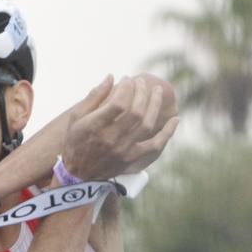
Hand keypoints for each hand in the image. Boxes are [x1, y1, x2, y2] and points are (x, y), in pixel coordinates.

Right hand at [64, 74, 178, 179]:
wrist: (79, 174)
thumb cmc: (76, 141)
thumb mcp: (76, 117)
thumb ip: (93, 96)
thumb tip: (111, 77)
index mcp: (95, 126)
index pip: (118, 103)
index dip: (126, 88)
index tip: (127, 80)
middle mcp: (112, 138)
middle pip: (136, 112)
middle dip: (141, 92)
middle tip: (141, 82)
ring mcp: (124, 149)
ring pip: (147, 124)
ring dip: (155, 105)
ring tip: (157, 91)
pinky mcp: (133, 158)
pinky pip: (155, 145)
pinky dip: (167, 132)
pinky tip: (175, 119)